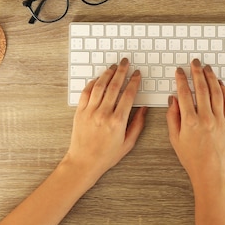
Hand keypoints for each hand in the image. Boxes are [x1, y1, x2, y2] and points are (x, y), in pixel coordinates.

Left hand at [66, 58, 147, 180]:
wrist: (84, 162)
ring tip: (113, 67)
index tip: (137, 74)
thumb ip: (138, 124)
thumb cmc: (106, 155)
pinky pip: (86, 92)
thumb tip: (144, 108)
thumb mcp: (128, 143)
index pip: (128, 95)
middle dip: (122, 71)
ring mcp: (90, 112)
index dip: (134, 82)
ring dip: (107, 74)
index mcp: (118, 121)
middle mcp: (103, 114)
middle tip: (125, 62)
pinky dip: (92, 83)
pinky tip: (98, 79)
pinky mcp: (80, 112)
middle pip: (114, 86)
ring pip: (99, 86)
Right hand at [166, 59, 224, 184]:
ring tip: (207, 68)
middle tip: (195, 63)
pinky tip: (220, 84)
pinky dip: (224, 90)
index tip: (179, 71)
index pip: (184, 93)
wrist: (210, 171)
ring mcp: (219, 120)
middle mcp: (206, 118)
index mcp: (190, 122)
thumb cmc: (191, 158)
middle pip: (202, 88)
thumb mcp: (175, 138)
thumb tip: (173, 99)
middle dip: (197, 72)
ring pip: (216, 92)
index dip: (181, 79)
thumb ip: (172, 117)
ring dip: (211, 77)